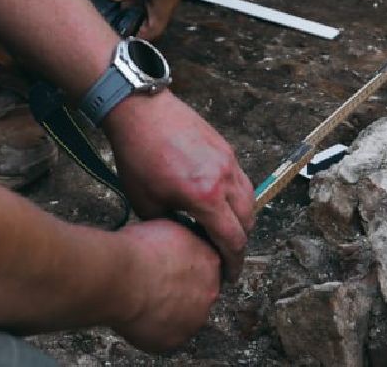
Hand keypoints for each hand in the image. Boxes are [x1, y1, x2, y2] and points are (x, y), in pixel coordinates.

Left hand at [101, 90, 254, 279]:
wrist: (140, 110)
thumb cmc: (137, 155)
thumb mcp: (146, 203)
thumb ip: (171, 226)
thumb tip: (183, 239)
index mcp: (206, 197)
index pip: (232, 240)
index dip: (233, 264)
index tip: (228, 276)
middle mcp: (225, 179)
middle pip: (247, 222)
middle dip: (240, 244)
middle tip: (227, 258)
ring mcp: (228, 160)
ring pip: (249, 199)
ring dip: (242, 219)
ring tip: (225, 231)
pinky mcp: (225, 147)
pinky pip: (241, 179)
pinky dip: (237, 197)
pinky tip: (219, 202)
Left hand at [109, 0, 197, 40]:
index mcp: (154, 25)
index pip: (131, 43)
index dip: (116, 39)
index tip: (102, 30)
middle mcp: (148, 19)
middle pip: (123, 29)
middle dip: (110, 21)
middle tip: (98, 14)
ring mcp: (143, 7)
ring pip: (121, 14)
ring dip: (112, 8)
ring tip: (101, 2)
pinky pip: (123, 1)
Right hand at [111, 218, 221, 351]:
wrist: (120, 277)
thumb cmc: (139, 250)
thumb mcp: (168, 227)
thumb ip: (184, 238)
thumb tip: (179, 242)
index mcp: (211, 262)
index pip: (206, 267)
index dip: (185, 267)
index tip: (170, 267)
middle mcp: (209, 294)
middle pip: (198, 294)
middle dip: (180, 290)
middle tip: (155, 284)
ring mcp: (192, 321)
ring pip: (183, 317)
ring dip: (168, 311)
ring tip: (142, 299)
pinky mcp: (173, 341)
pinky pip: (164, 336)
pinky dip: (152, 328)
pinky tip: (137, 314)